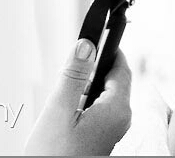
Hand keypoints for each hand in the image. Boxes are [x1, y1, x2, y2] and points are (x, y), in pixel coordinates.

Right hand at [24, 39, 132, 155]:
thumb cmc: (53, 155)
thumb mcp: (59, 109)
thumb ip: (73, 75)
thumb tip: (87, 44)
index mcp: (117, 110)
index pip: (121, 68)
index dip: (109, 48)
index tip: (98, 31)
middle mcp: (120, 119)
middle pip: (112, 79)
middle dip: (92, 68)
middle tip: (70, 68)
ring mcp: (112, 130)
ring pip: (103, 94)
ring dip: (85, 86)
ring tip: (64, 94)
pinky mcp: (101, 137)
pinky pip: (97, 108)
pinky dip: (83, 100)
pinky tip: (65, 109)